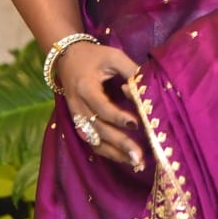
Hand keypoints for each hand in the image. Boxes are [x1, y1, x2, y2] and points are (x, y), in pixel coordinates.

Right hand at [57, 41, 144, 170]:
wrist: (67, 58)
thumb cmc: (93, 56)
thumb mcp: (113, 56)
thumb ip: (131, 70)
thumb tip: (150, 87)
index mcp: (85, 87)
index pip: (102, 107)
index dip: (118, 117)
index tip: (137, 123)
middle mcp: (78, 105)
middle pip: (98, 129)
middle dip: (120, 143)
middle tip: (140, 156)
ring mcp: (76, 117)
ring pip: (94, 140)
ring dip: (114, 153)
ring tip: (135, 162)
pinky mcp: (78, 123)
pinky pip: (91, 141)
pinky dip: (107, 151)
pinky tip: (124, 158)